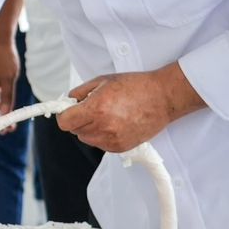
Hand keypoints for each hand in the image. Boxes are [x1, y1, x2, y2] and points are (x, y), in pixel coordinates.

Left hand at [58, 65, 206, 153]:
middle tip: (92, 108)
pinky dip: (102, 136)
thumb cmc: (135, 86)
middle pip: (75, 131)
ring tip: (107, 115)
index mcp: (96, 108)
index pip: (65, 122)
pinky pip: (100, 144)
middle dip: (79, 119)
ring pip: (87, 138)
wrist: (163, 97)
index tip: (69, 110)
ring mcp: (113, 139)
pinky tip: (115, 123)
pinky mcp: (121, 147)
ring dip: (90, 128)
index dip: (65, 115)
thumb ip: (79, 92)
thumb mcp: (102, 81)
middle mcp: (103, 127)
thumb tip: (66, 102)